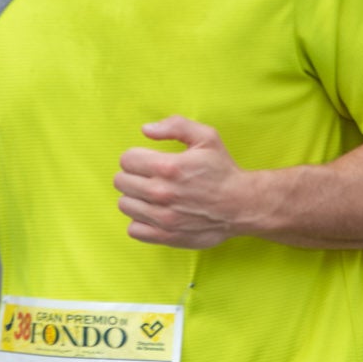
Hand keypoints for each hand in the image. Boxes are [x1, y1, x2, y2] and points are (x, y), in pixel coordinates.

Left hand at [114, 117, 264, 249]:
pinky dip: (140, 221)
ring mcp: (162, 217)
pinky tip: (154, 213)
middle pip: (121, 182)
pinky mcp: (166, 236)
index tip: (147, 160)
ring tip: (151, 194)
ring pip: (125, 205)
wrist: (241, 204)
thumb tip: (146, 129)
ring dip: (135, 198)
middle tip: (148, 176)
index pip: (127, 160)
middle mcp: (162, 193)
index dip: (136, 156)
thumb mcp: (206, 137)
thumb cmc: (223, 170)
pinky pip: (133, 229)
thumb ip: (175, 126)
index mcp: (168, 166)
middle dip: (132, 175)